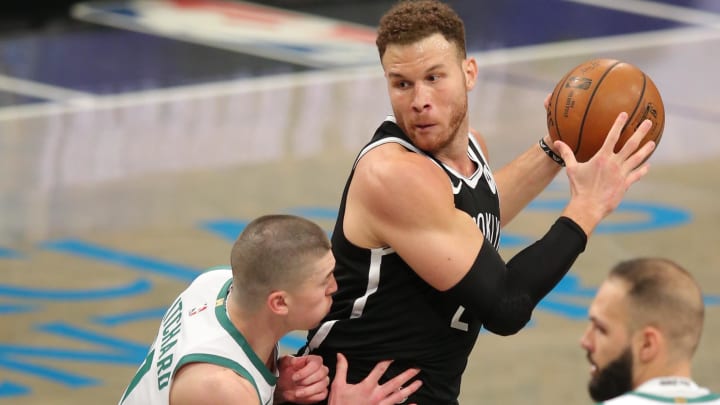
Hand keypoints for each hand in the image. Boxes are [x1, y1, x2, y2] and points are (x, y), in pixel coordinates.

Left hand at [276, 354, 328, 403]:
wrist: (285, 385)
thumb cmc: (287, 372)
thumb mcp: (284, 363)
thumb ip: (289, 360)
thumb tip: (294, 361)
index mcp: (313, 360)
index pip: (316, 363)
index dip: (305, 371)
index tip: (295, 376)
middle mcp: (321, 369)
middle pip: (321, 373)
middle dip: (306, 380)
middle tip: (295, 383)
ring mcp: (323, 381)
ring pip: (322, 385)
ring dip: (308, 390)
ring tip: (297, 393)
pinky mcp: (322, 392)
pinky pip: (322, 395)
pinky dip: (311, 397)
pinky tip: (302, 396)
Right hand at [328, 353, 422, 404]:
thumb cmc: (339, 404)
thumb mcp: (338, 385)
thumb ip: (342, 369)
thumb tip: (341, 355)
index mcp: (366, 387)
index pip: (380, 369)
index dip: (388, 360)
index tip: (396, 354)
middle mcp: (376, 396)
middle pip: (395, 383)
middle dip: (407, 375)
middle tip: (417, 368)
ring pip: (399, 396)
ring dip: (410, 389)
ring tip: (419, 383)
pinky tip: (414, 404)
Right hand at [555, 112, 655, 233]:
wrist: (588, 206)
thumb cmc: (578, 188)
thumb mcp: (571, 169)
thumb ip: (567, 154)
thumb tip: (557, 142)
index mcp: (602, 158)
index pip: (612, 137)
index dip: (618, 124)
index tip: (625, 114)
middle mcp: (614, 163)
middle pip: (630, 144)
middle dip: (640, 132)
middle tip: (648, 122)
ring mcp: (622, 174)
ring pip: (637, 158)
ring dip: (646, 150)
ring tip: (652, 142)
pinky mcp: (625, 184)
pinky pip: (636, 175)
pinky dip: (642, 170)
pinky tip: (647, 166)